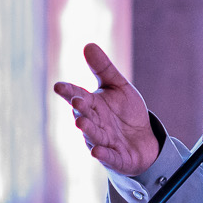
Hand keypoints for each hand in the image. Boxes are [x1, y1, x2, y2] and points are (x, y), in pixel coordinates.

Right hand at [52, 43, 160, 177]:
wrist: (143, 140)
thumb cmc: (126, 112)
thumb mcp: (118, 86)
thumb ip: (103, 69)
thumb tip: (88, 44)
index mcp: (93, 105)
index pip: (77, 95)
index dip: (68, 92)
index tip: (59, 86)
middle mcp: (94, 123)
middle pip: (85, 115)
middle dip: (80, 109)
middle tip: (76, 101)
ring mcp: (104, 141)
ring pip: (93, 135)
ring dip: (87, 130)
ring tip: (81, 122)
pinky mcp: (116, 157)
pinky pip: (108, 156)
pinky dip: (103, 154)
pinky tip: (96, 151)